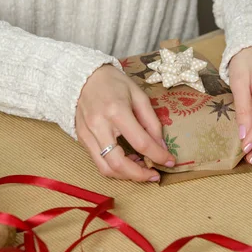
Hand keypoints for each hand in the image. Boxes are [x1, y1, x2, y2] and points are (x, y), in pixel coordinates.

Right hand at [76, 65, 175, 180]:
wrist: (83, 76)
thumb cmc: (114, 83)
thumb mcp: (139, 96)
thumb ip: (152, 122)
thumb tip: (161, 147)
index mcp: (116, 111)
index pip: (140, 142)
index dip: (158, 155)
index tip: (170, 161)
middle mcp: (99, 126)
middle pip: (118, 163)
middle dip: (139, 175)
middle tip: (154, 175)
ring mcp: (87, 134)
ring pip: (106, 168)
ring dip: (126, 175)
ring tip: (141, 168)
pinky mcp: (82, 139)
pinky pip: (98, 162)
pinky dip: (115, 167)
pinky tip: (127, 161)